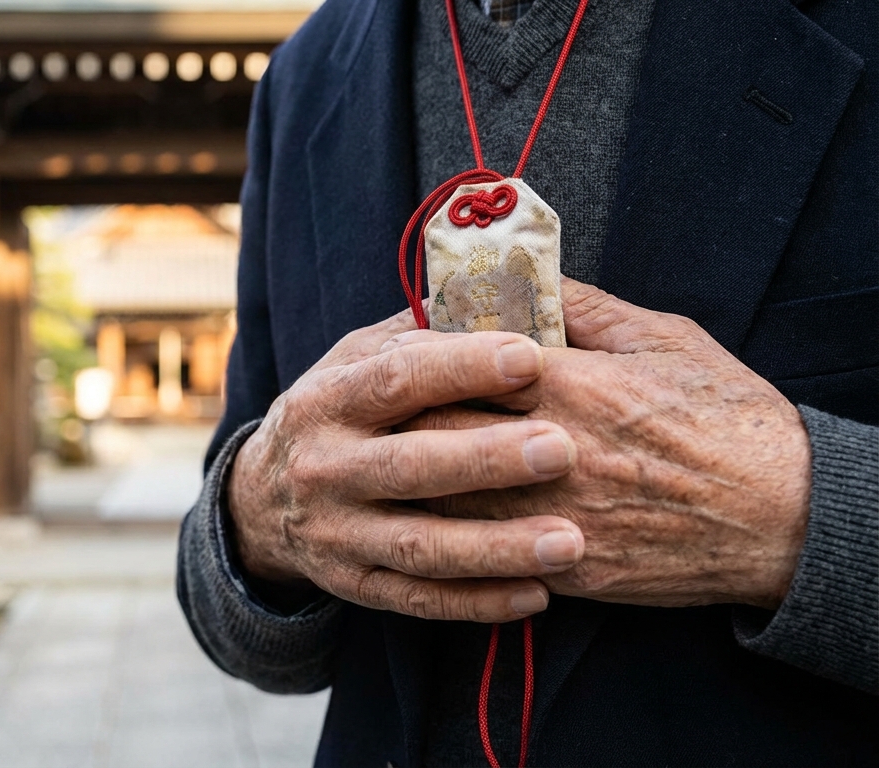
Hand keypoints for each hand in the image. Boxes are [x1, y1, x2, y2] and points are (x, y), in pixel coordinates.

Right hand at [227, 310, 585, 622]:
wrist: (261, 497)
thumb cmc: (339, 410)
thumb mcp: (356, 358)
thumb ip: (422, 334)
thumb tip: (503, 297)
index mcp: (329, 399)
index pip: (395, 379)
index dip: (462, 368)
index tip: (532, 357)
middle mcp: (325, 468)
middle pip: (408, 465)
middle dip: (486, 459)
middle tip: (563, 450)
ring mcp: (337, 532)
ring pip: (419, 545)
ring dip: (496, 546)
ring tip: (571, 542)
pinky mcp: (354, 584)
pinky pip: (418, 598)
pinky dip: (478, 600)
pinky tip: (539, 592)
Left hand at [403, 278, 811, 609]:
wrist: (785, 516)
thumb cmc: (730, 418)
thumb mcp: (666, 340)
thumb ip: (588, 308)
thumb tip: (529, 279)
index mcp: (573, 386)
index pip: (462, 364)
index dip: (422, 357)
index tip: (401, 350)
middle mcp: (553, 452)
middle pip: (437, 430)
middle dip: (398, 419)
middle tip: (374, 412)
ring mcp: (556, 516)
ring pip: (447, 498)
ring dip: (412, 481)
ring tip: (388, 463)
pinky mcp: (567, 567)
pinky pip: (485, 554)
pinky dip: (452, 534)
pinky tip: (433, 518)